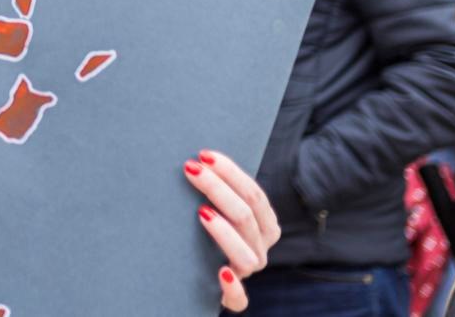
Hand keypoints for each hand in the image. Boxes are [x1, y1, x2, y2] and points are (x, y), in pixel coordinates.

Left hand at [183, 149, 278, 311]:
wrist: (196, 275)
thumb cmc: (202, 232)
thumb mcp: (215, 209)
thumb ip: (214, 191)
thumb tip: (192, 158)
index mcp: (263, 226)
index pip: (254, 196)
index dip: (231, 173)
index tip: (204, 155)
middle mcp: (259, 249)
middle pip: (247, 218)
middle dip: (219, 189)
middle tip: (191, 169)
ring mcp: (246, 273)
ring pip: (247, 255)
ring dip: (225, 232)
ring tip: (201, 212)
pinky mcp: (233, 298)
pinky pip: (240, 299)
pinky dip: (233, 286)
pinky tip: (221, 271)